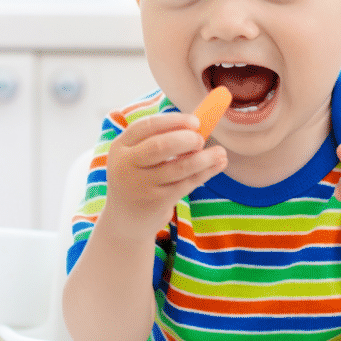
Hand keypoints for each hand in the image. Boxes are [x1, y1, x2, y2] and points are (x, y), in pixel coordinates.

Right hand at [100, 112, 226, 239]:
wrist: (125, 220)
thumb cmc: (137, 178)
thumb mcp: (135, 157)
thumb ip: (158, 139)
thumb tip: (197, 126)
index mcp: (120, 146)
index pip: (147, 126)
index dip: (174, 120)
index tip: (195, 121)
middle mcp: (126, 165)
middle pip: (160, 146)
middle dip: (186, 139)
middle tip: (201, 140)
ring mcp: (141, 186)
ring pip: (179, 168)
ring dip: (204, 158)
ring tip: (220, 152)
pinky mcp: (157, 202)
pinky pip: (187, 184)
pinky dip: (205, 173)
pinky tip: (217, 165)